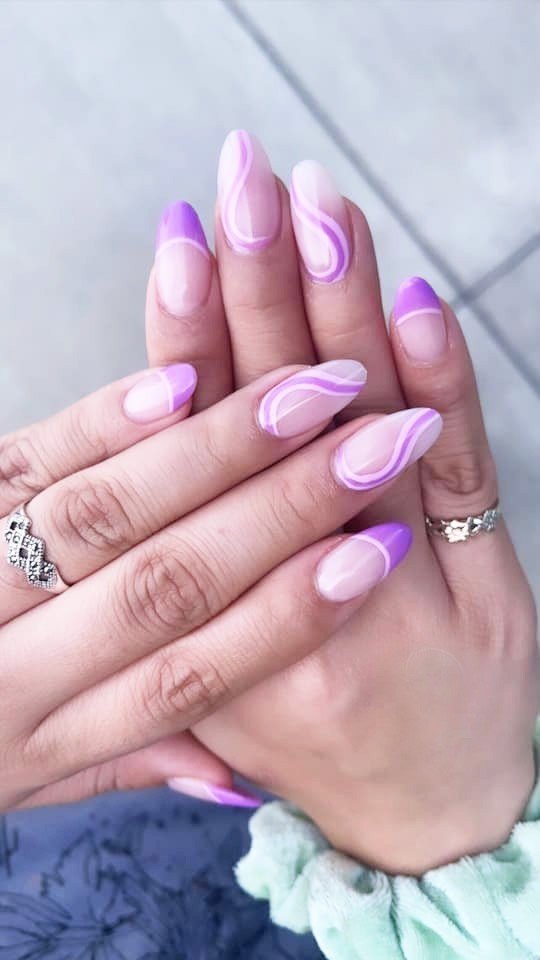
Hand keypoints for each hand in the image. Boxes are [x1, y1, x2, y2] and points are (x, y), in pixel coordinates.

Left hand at [1, 324, 430, 809]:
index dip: (291, 618)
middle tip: (377, 440)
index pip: (192, 679)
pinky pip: (26, 460)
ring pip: (108, 514)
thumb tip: (235, 778)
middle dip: (286, 509)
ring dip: (219, 450)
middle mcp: (9, 668)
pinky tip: (178, 384)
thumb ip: (126, 760)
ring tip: (311, 393)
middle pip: (170, 583)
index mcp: (42, 742)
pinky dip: (105, 422)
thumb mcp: (25, 778)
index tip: (376, 556)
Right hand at [154, 132, 537, 874]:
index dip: (180, 343)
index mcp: (199, 630)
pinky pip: (463, 477)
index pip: (182, 461)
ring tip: (319, 207)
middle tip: (244, 183)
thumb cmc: (311, 742)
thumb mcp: (211, 689)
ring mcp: (398, 603)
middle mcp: (287, 611)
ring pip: (362, 432)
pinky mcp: (486, 599)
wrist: (428, 824)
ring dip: (340, 310)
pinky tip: (413, 302)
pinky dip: (441, 383)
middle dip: (254, 291)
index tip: (179, 244)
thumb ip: (174, 595)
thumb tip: (150, 440)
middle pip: (264, 424)